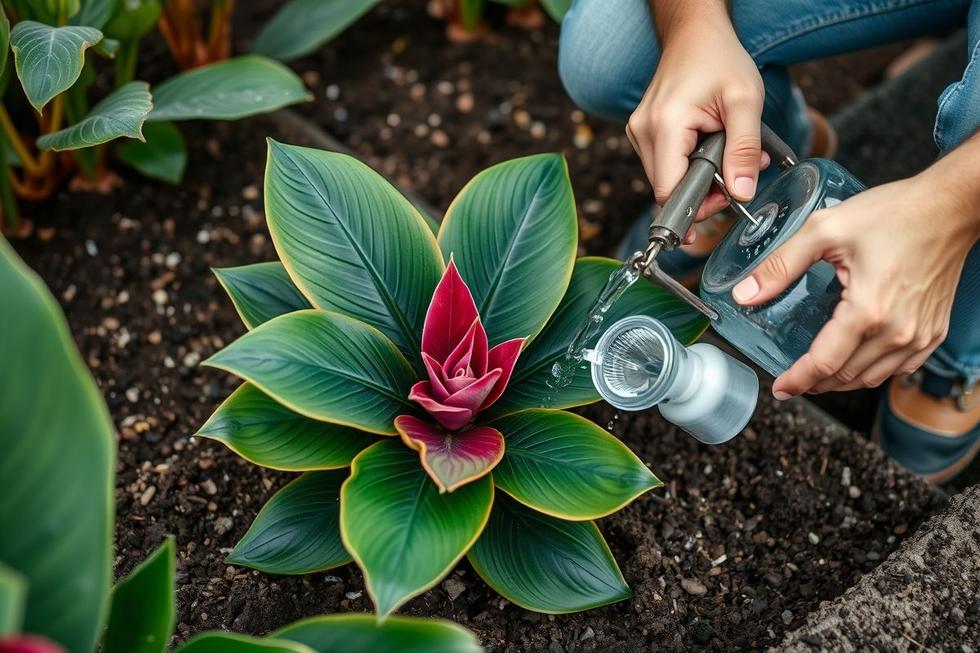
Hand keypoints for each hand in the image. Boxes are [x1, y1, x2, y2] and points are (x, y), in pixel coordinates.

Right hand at [627, 10, 767, 222]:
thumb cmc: (719, 59)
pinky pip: (663, 165)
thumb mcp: (745, 101)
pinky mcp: (642, 133)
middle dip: (702, 192)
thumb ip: (745, 150)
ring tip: (724, 157)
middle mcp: (643, 132)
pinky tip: (706, 149)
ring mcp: (638, 133)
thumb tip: (743, 193)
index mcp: (665, 125)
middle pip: (665, 189)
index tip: (725, 202)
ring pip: (664, 179)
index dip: (696, 206)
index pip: (669, 191)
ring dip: (696, 179)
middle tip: (734, 178)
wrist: (694, 33)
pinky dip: (686, 166)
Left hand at [732, 171, 979, 397]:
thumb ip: (781, 265)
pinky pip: (898, 368)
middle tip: (792, 380)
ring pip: (871, 378)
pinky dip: (871, 372)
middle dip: (814, 383)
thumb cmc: (896, 212)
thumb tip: (745, 294)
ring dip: (841, 381)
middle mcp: (898, 331)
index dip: (797, 380)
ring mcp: (920, 335)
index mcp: (868, 310)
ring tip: (816, 374)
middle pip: (846, 377)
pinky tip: (854, 361)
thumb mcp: (825, 229)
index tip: (780, 387)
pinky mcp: (934, 331)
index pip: (824, 363)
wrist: (951, 206)